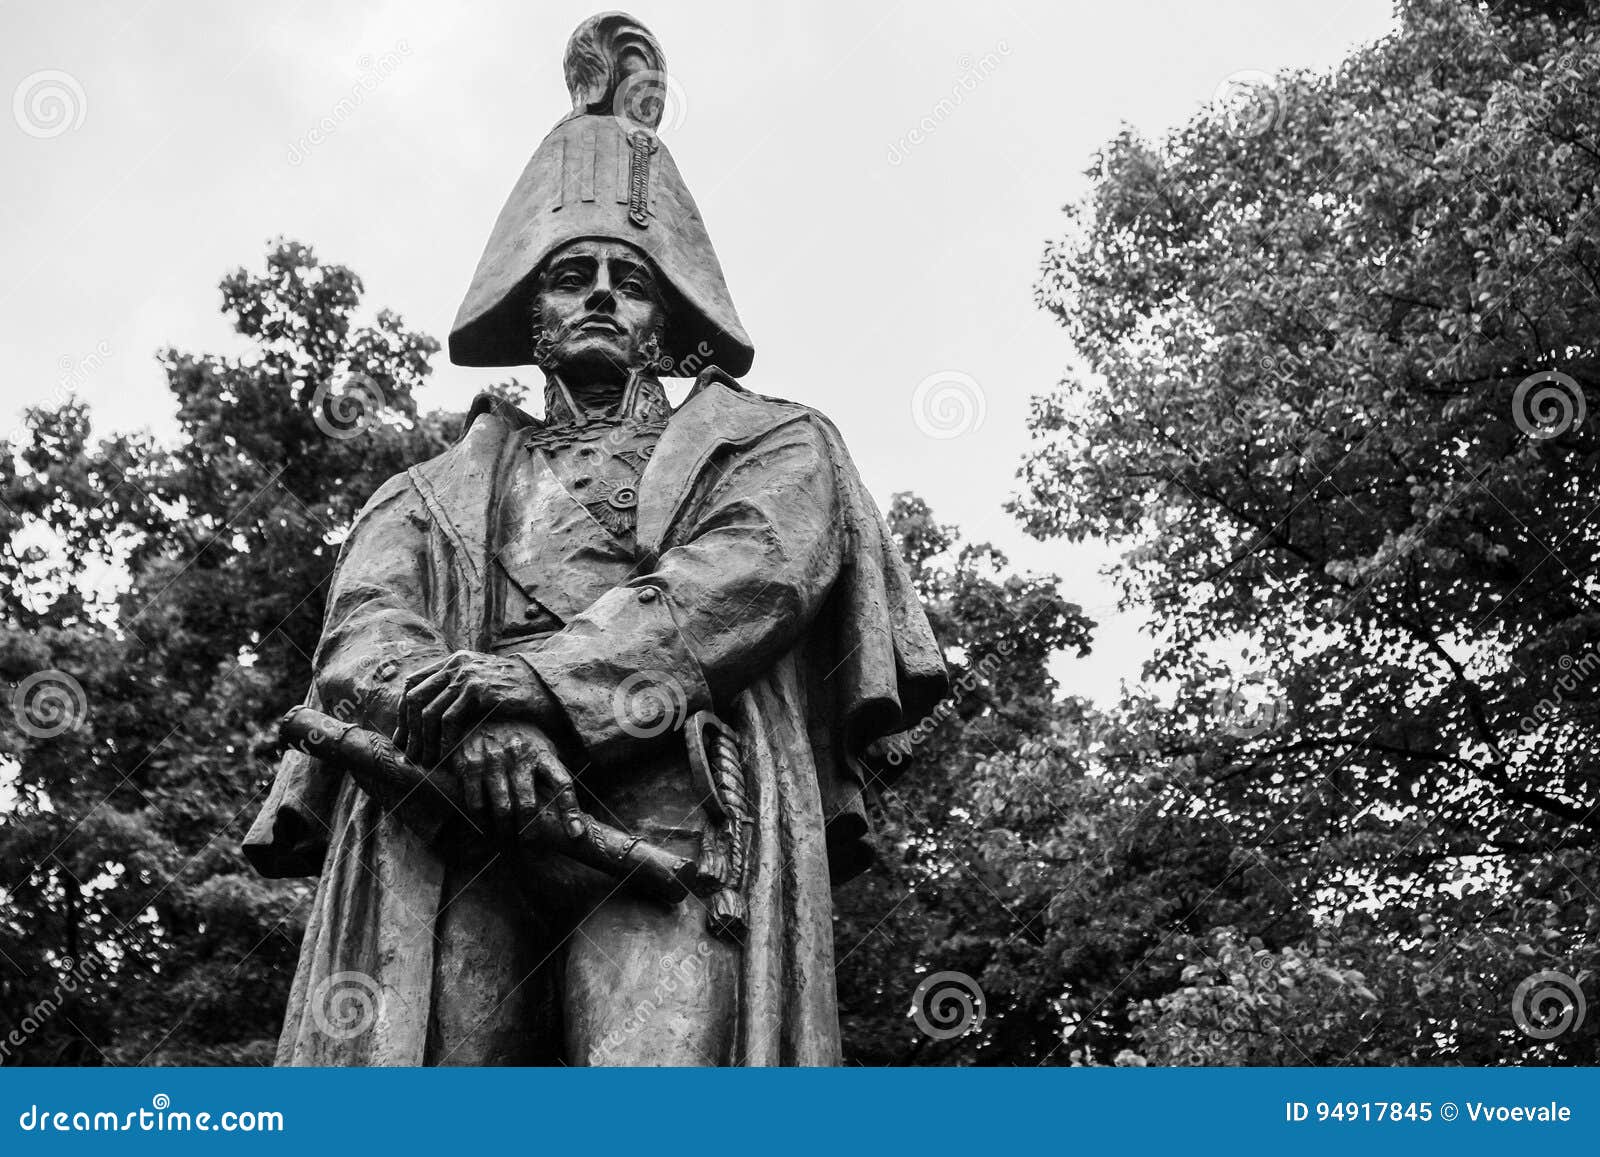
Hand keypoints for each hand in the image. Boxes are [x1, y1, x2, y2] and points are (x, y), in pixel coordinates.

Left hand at [394, 650, 549, 767]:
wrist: (544, 688)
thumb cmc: (512, 693)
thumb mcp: (480, 684)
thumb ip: (455, 690)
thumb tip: (426, 715)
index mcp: (452, 660)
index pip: (412, 683)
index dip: (402, 712)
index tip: (403, 737)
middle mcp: (456, 664)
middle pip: (414, 697)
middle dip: (408, 729)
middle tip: (409, 753)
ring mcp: (466, 676)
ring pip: (428, 711)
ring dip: (424, 740)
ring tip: (426, 759)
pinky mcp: (478, 691)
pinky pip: (449, 719)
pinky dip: (443, 740)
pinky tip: (445, 754)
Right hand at [448, 719, 586, 845]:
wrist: (485, 712)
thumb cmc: (522, 739)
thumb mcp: (544, 749)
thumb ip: (554, 775)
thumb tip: (572, 811)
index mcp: (543, 753)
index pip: (562, 784)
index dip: (571, 811)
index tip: (576, 834)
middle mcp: (519, 755)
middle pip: (528, 804)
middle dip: (530, 831)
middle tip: (529, 846)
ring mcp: (493, 760)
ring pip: (501, 807)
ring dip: (505, 830)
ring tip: (507, 840)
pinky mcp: (470, 764)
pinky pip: (476, 801)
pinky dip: (481, 820)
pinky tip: (485, 827)